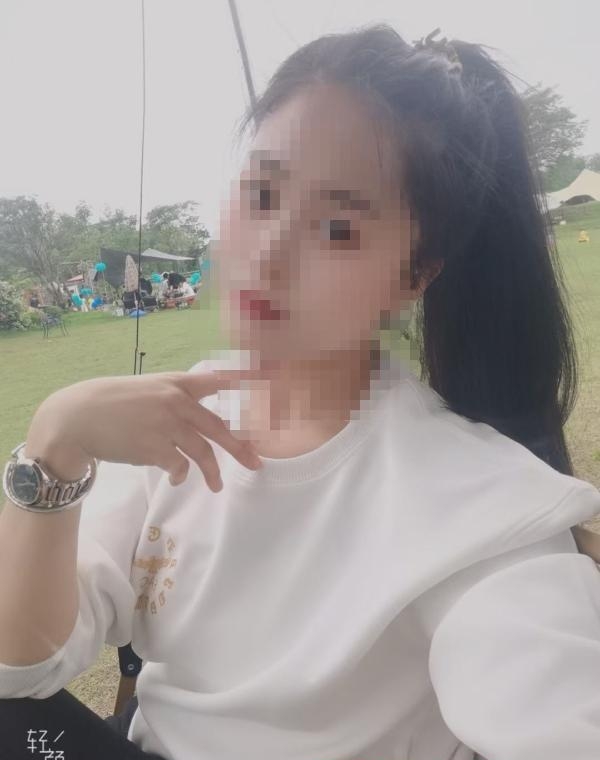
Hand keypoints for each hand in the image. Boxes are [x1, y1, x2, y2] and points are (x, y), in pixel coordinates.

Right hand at [25, 369, 263, 490]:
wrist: (78, 417)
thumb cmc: (115, 403)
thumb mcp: (150, 388)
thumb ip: (178, 398)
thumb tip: (205, 422)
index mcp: (177, 383)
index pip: (218, 380)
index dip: (246, 383)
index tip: (269, 386)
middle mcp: (175, 401)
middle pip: (218, 427)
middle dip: (241, 448)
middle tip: (257, 464)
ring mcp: (165, 424)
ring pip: (202, 452)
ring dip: (212, 472)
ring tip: (218, 486)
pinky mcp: (153, 447)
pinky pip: (178, 466)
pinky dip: (180, 475)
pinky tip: (175, 477)